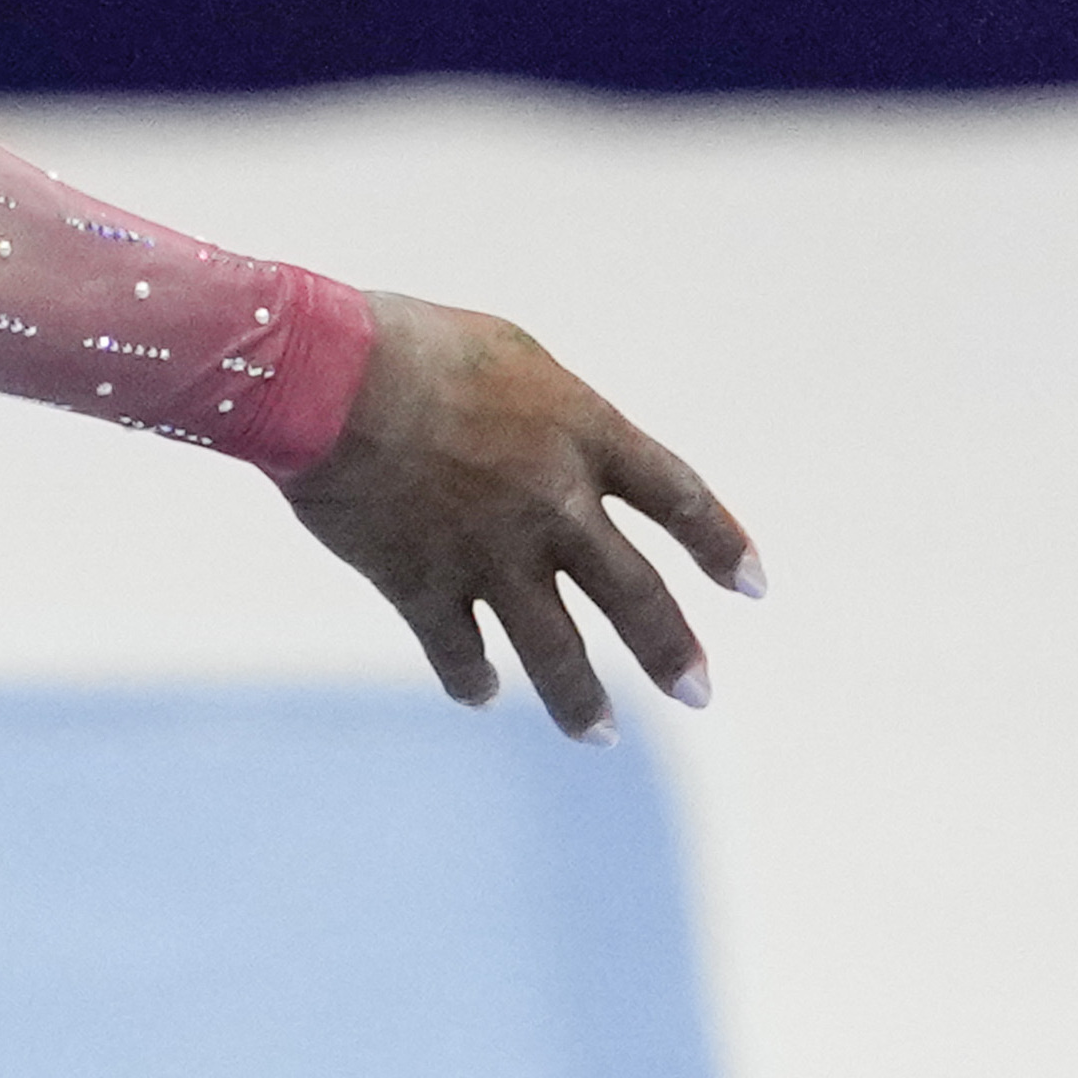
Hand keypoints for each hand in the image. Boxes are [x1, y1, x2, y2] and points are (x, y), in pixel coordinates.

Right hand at [283, 287, 758, 734]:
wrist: (326, 375)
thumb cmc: (406, 342)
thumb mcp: (507, 355)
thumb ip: (548, 413)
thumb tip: (561, 450)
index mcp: (583, 434)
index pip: (678, 498)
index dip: (721, 544)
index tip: (752, 586)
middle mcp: (555, 505)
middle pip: (636, 595)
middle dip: (671, 650)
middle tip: (697, 693)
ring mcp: (492, 553)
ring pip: (557, 651)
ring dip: (581, 699)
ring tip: (600, 735)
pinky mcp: (422, 584)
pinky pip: (459, 651)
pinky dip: (473, 677)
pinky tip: (481, 692)